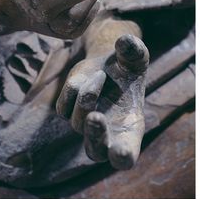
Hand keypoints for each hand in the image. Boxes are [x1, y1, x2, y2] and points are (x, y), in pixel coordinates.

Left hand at [56, 34, 148, 169]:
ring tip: (101, 75)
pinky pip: (63, 109)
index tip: (120, 152)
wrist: (110, 64)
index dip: (123, 157)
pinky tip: (87, 76)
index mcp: (130, 131)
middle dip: (95, 136)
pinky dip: (73, 91)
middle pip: (96, 152)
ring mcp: (85, 127)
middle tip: (96, 116)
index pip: (125, 157)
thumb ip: (134, 50)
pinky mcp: (67, 114)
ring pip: (77, 123)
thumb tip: (125, 41)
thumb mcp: (136, 57)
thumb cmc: (129, 66)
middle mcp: (107, 135)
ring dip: (88, 96)